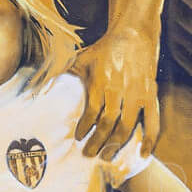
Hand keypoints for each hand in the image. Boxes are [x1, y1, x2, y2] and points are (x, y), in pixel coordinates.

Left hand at [73, 26, 160, 158]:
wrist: (133, 34)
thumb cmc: (103, 49)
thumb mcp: (81, 58)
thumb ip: (64, 74)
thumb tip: (38, 84)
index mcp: (101, 81)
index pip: (92, 110)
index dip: (85, 127)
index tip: (78, 138)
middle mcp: (119, 90)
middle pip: (108, 123)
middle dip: (97, 141)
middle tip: (89, 154)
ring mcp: (137, 94)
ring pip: (127, 126)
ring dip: (116, 144)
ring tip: (106, 156)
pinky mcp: (150, 95)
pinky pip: (152, 121)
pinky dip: (149, 139)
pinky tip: (143, 154)